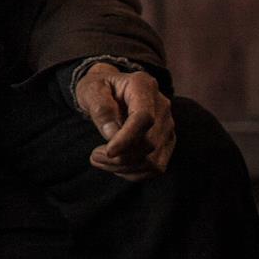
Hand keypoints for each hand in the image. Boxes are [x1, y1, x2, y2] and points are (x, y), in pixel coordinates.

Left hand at [74, 63, 175, 179]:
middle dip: (120, 157)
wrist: (110, 89)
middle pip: (149, 142)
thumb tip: (112, 134)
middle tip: (94, 156)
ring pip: (153, 160)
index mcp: (143, 86)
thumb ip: (100, 108)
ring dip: (124, 167)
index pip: (144, 117)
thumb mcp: (90, 89)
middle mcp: (162, 106)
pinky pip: (155, 167)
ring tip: (99, 159)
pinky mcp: (166, 142)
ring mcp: (167, 125)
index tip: (108, 152)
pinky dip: (133, 172)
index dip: (127, 138)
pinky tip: (114, 165)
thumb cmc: (98, 88)